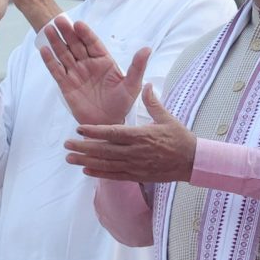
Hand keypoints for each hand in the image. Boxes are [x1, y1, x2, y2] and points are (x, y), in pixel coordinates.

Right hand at [37, 15, 150, 126]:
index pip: (93, 43)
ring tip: (49, 29)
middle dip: (68, 32)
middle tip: (60, 19)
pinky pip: (56, 70)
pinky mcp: (66, 85)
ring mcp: (76, 73)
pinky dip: (49, 60)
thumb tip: (147, 48)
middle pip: (76, 45)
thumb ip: (137, 67)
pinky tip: (43, 49)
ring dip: (56, 42)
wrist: (108, 124)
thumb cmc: (122, 104)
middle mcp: (88, 64)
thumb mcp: (132, 85)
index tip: (78, 24)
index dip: (85, 33)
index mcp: (104, 60)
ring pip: (64, 54)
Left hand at [64, 84, 198, 183]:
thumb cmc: (180, 138)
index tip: (79, 128)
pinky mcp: (137, 176)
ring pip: (106, 164)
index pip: (113, 133)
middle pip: (104, 150)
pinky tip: (86, 170)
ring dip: (86, 162)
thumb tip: (147, 84)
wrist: (192, 162)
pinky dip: (100, 174)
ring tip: (70, 159)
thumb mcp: (167, 118)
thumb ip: (153, 102)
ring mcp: (135, 165)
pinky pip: (115, 175)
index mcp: (141, 135)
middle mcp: (135, 151)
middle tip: (66, 145)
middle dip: (83, 147)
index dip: (94, 131)